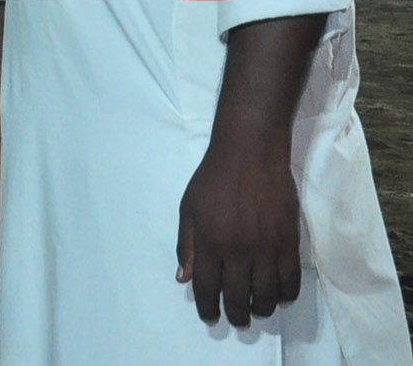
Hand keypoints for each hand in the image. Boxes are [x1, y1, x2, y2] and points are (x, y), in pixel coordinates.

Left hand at [176, 134, 301, 326]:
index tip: (210, 318)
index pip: (207, 288)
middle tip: (237, 319)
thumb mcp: (188, 209)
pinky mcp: (289, 242)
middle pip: (238, 298)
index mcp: (210, 242)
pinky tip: (278, 296)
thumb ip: (187, 246)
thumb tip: (184, 279)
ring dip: (262, 309)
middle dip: (236, 315)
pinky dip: (285, 295)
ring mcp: (266, 248)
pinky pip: (291, 281)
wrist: (250, 154)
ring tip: (256, 308)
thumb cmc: (213, 179)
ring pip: (267, 295)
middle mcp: (238, 250)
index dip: (208, 309)